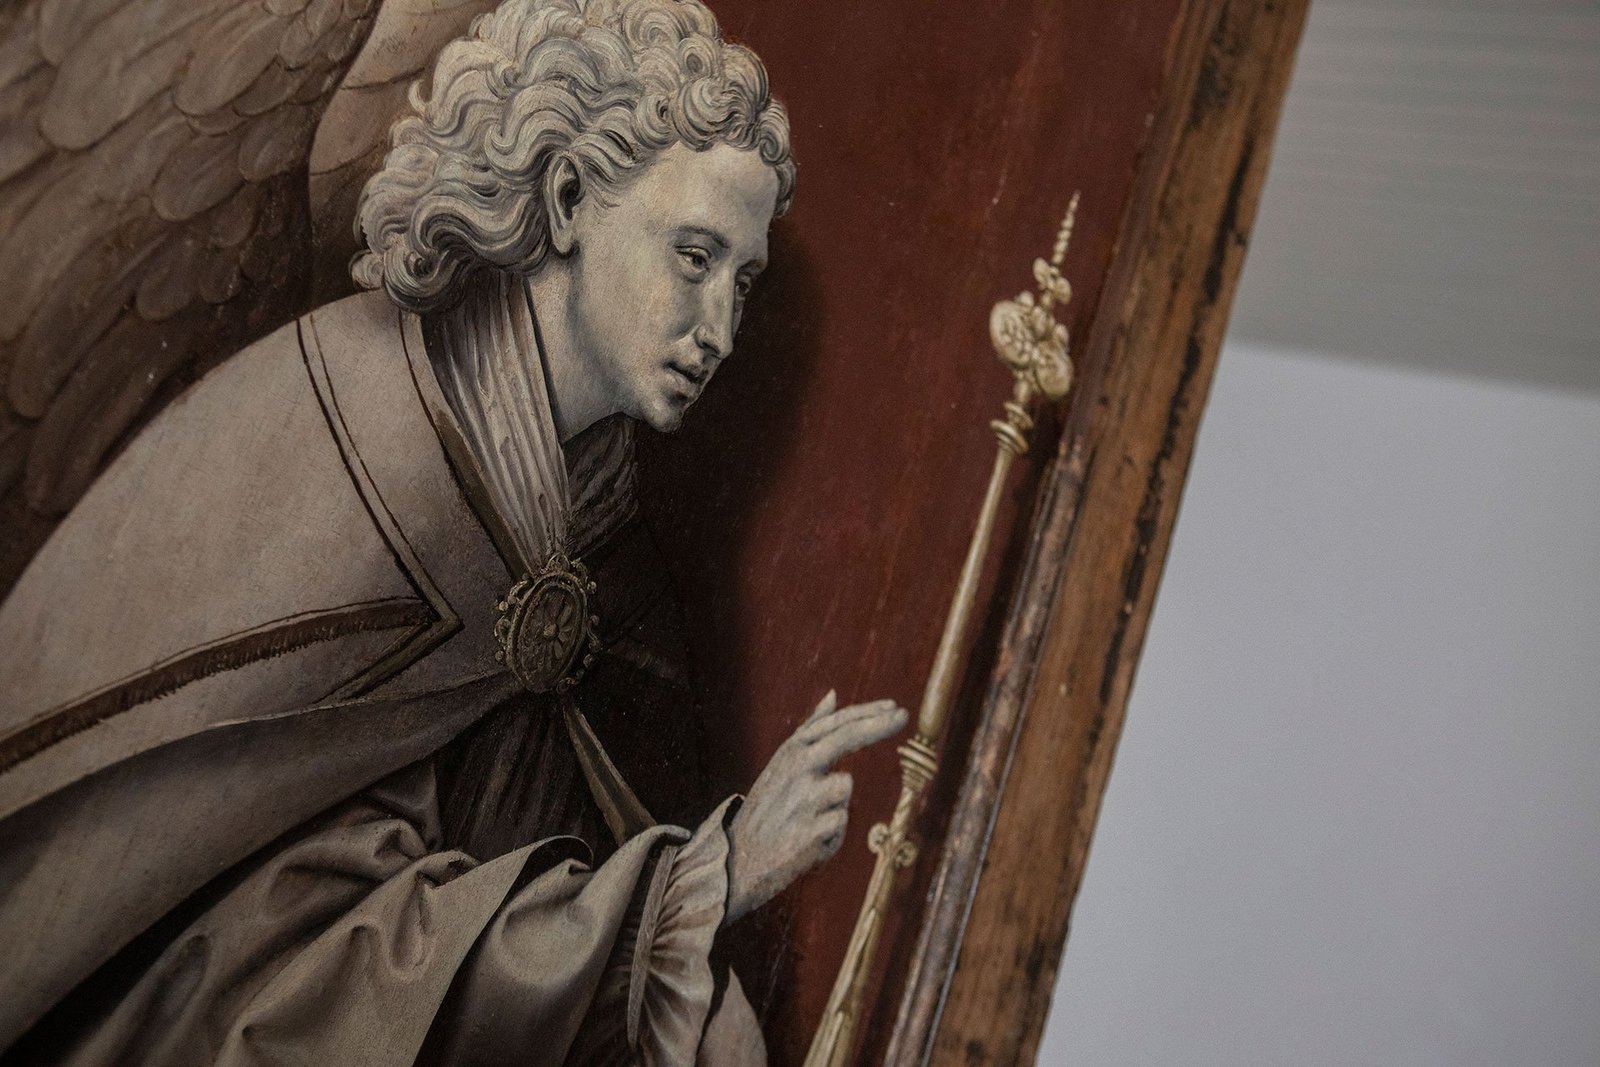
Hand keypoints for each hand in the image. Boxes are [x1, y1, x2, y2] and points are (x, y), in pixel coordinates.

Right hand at [724, 690, 907, 924]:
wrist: (737, 861)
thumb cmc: (767, 809)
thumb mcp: (782, 763)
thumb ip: (810, 730)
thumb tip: (833, 694)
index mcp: (789, 751)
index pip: (833, 724)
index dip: (866, 713)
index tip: (895, 707)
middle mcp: (795, 768)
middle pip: (844, 737)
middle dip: (877, 725)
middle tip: (904, 716)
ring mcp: (803, 797)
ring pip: (845, 788)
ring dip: (835, 805)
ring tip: (809, 820)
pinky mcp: (812, 829)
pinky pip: (841, 823)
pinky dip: (831, 834)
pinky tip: (807, 842)